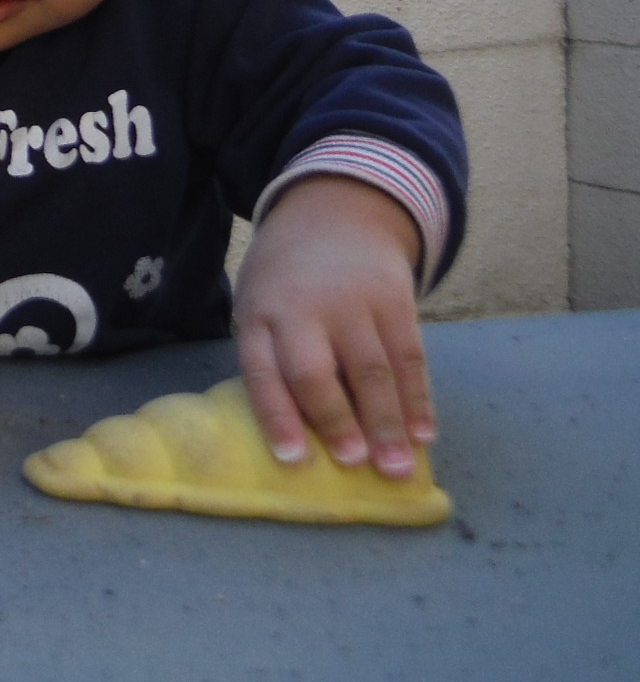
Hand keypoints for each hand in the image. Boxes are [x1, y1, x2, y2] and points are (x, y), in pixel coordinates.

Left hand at [233, 175, 432, 477]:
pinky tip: (424, 433)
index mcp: (258, 315)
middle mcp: (302, 309)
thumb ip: (276, 357)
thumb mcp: (261, 304)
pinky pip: (410, 356)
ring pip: (371, 370)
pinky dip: (418, 398)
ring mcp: (351, 302)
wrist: (334, 214)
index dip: (278, 418)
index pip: (262, 372)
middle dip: (336, 422)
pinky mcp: (394, 300)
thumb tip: (302, 435)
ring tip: (398, 467)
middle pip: (315, 371)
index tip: (294, 460)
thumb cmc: (287, 280)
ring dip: (387, 423)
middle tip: (355, 465)